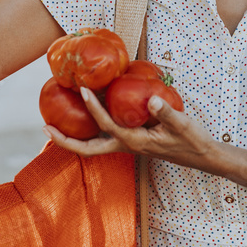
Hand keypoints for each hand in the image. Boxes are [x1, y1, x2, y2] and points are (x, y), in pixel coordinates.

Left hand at [43, 87, 217, 169]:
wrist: (202, 156)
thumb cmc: (192, 140)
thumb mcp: (183, 125)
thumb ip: (167, 113)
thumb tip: (152, 99)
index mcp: (134, 142)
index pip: (106, 125)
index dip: (93, 108)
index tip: (84, 90)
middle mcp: (125, 146)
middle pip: (87, 149)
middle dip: (64, 140)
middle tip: (45, 125)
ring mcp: (127, 145)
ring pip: (92, 145)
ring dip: (72, 136)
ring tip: (55, 121)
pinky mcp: (131, 140)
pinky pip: (103, 137)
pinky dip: (90, 129)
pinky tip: (87, 114)